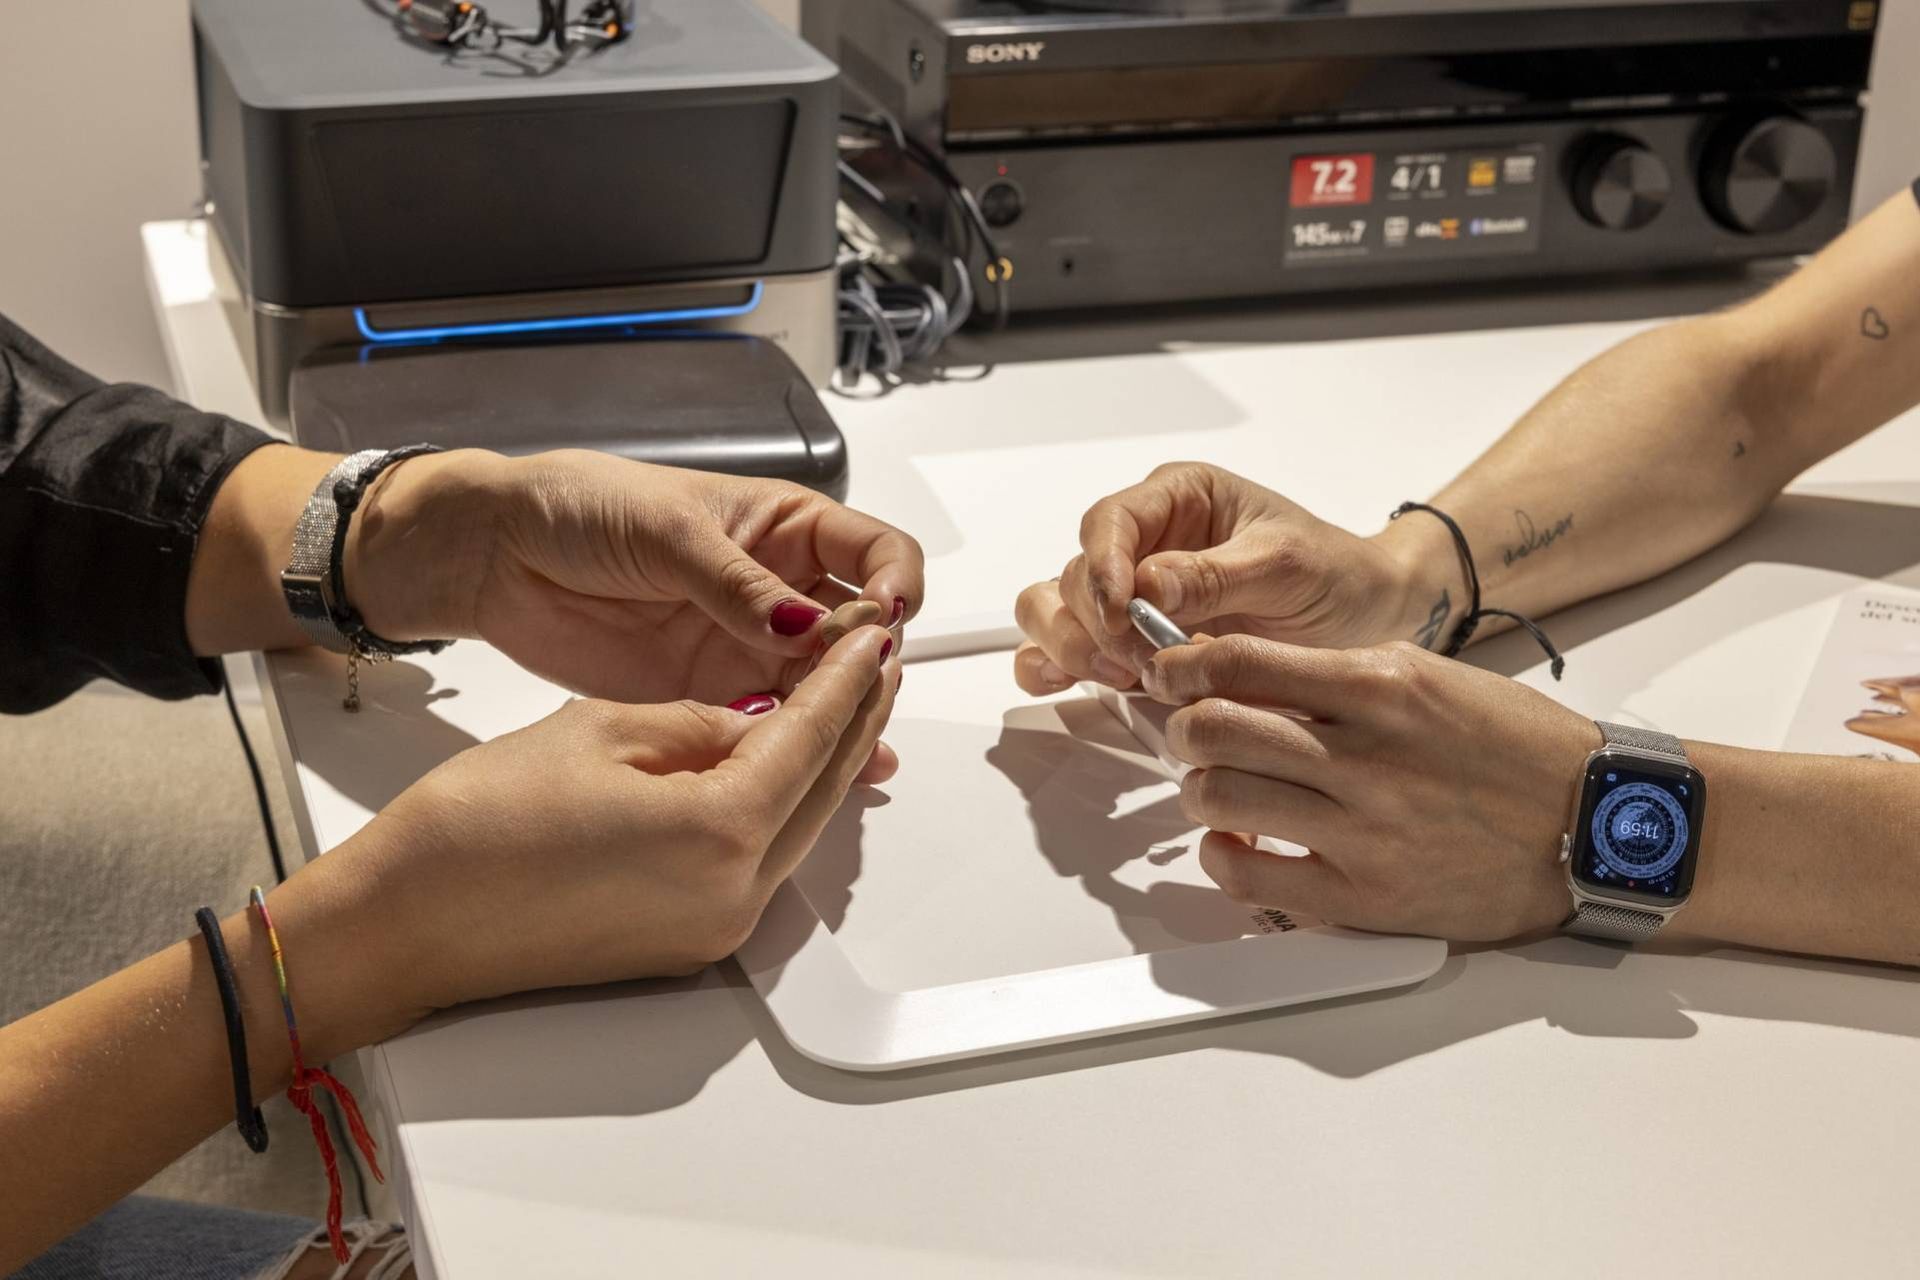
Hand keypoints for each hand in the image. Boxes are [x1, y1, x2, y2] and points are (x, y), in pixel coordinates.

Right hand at [281, 624, 899, 1046]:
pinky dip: (777, 808)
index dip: (845, 677)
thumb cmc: (474, 830)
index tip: (871, 637)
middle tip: (873, 662)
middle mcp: (734, 894)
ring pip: (797, 829)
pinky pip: (757, 862)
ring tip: (837, 703)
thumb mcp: (601, 730)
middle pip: (822, 789)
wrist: (403, 923)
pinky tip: (774, 768)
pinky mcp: (687, 944)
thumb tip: (757, 717)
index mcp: (720, 831)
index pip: (812, 736)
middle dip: (853, 719)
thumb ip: (700, 721)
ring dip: (821, 765)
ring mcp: (714, 928)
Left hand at [346, 449, 923, 704]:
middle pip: (859, 629)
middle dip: (872, 660)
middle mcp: (779, 589)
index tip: (884, 615)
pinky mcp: (710, 694)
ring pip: (824, 686)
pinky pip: (771, 725)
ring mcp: (747, 646)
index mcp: (784, 527)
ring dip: (848, 713)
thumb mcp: (668, 531)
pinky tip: (825, 773)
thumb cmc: (582, 508)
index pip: (875, 552)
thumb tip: (807, 625)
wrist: (496, 555)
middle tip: (864, 689)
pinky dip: (801, 748)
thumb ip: (738, 584)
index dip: (895, 583)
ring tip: (860, 746)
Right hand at [1013, 462, 1450, 694]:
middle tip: (1136, 660)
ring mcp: (1128, 598)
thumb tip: (1144, 586)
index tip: (1120, 612)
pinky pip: (1062, 652)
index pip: (1110, 522)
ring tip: (1120, 676)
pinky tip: (1073, 685)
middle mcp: (1142, 544)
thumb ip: (1214, 574)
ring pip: (1051, 610)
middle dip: (1089, 621)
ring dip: (1069, 646)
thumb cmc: (1333, 575)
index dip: (1102, 567)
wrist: (1366, 618)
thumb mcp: (1285, 565)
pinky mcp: (1126, 645)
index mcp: (1178, 500)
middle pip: (1071, 574)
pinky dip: (1054, 669)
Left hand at [1145, 634, 1598, 940]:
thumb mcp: (1432, 677)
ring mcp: (1363, 831)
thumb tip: (1247, 676)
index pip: (1238, 662)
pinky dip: (1223, 856)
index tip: (1171, 674)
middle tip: (1195, 733)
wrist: (1596, 826)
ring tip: (1221, 787)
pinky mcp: (1364, 896)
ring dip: (1202, 789)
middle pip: (1213, 730)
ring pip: (1218, 798)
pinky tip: (1238, 843)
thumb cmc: (1517, 749)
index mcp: (1383, 687)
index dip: (1184, 667)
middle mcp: (1365, 756)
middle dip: (1186, 727)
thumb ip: (1340, 676)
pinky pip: (1249, 877)